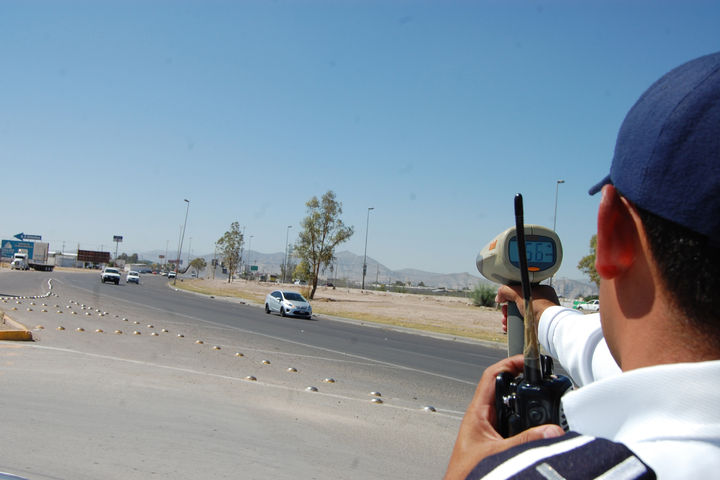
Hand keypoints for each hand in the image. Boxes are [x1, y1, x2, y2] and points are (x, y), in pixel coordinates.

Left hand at [443, 355, 564, 479]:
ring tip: (542, 398)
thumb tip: (550, 430)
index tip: (526, 360)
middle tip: (540, 377)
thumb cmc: (464, 473)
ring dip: (525, 405)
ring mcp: (489, 430)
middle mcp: (483, 419)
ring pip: (510, 409)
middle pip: (504, 390)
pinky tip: (537, 427)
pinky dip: (526, 423)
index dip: (509, 364)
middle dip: (522, 383)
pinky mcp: (496, 443)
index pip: (491, 377)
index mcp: (477, 413)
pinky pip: (514, 426)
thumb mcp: (498, 454)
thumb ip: (524, 442)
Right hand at [495, 285, 559, 332]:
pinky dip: (513, 326)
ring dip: (509, 318)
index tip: (505, 300)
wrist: (548, 325)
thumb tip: (498, 297)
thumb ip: (506, 290)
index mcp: (541, 291)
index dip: (512, 295)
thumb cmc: (538, 306)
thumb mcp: (518, 293)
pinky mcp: (537, 325)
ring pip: (520, 315)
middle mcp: (542, 303)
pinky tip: (507, 327)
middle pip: (519, 304)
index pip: (522, 291)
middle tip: (504, 312)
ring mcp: (540, 315)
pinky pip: (522, 324)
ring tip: (504, 321)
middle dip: (508, 309)